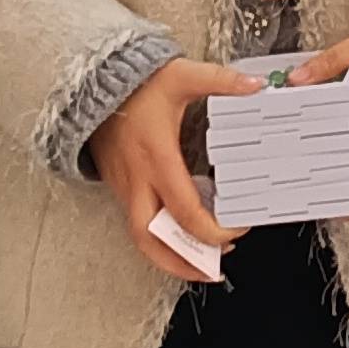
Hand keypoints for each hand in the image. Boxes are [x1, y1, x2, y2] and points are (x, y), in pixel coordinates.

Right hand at [86, 57, 264, 276]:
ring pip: (141, 238)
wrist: (93, 85)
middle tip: (213, 271)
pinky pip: (137, 223)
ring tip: (201, 266)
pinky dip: (158, 240)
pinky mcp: (121, 187)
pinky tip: (181, 239)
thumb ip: (220, 80)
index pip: (184, 211)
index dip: (212, 230)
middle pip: (153, 240)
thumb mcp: (181, 76)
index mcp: (157, 158)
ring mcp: (125, 187)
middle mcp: (138, 180)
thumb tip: (255, 85)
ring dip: (169, 259)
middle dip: (184, 262)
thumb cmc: (136, 85)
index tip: (236, 230)